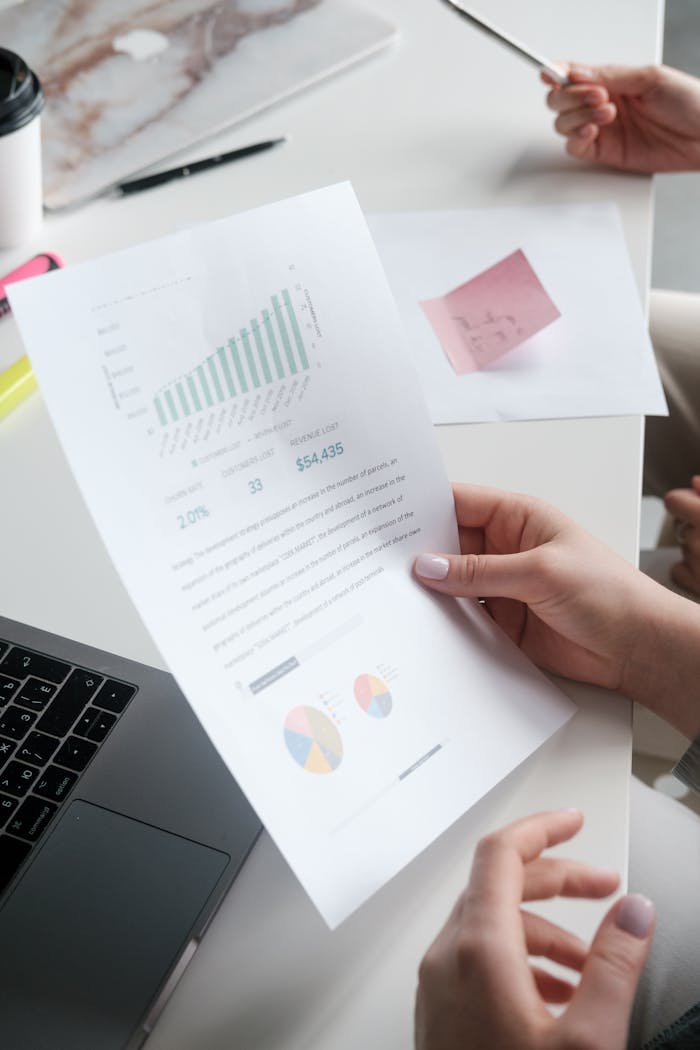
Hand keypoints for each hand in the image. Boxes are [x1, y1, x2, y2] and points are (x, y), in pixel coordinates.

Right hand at [413, 484, 699, 738]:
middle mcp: (505, 549)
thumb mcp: (541, 572)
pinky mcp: (501, 623)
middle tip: (380, 562)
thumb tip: (430, 566)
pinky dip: (443, 623)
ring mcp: (502, 587)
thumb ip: (481, 570)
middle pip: (448, 545)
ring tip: (393, 596)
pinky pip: (462, 619)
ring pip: (451, 584)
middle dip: (418, 553)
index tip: (387, 515)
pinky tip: (422, 626)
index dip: (423, 506)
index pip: (460, 503)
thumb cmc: (609, 594)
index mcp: (519, 518)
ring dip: (429, 592)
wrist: (638, 648)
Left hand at [415, 810, 654, 1049]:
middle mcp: (445, 960)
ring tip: (590, 964)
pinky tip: (556, 994)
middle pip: (498, 886)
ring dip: (544, 930)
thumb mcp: (585, 1042)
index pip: (500, 853)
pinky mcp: (439, 1014)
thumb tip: (633, 912)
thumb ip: (613, 969)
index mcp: (476, 951)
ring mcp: (436, 987)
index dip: (542, 829)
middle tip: (605, 889)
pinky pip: (477, 962)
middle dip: (558, 881)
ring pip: (490, 927)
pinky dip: (521, 959)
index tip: (574, 822)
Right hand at [543, 63, 699, 171]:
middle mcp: (602, 104)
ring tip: (606, 113)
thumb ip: (609, 75)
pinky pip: (574, 147)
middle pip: (561, 100)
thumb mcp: (649, 78)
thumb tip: (574, 73)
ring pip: (564, 123)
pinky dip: (576, 138)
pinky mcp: (604, 153)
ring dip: (578, 116)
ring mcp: (602, 129)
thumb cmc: (689, 103)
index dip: (556, 73)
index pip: (573, 75)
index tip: (549, 73)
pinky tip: (592, 130)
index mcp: (613, 80)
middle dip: (571, 96)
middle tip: (596, 96)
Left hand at [665, 474, 699, 595]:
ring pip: (684, 547)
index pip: (673, 501)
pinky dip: (689, 571)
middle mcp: (698, 539)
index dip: (684, 503)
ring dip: (696, 548)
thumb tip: (694, 482)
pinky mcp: (696, 584)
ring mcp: (697, 563)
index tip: (692, 506)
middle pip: (679, 524)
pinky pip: (679, 571)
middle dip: (694, 526)